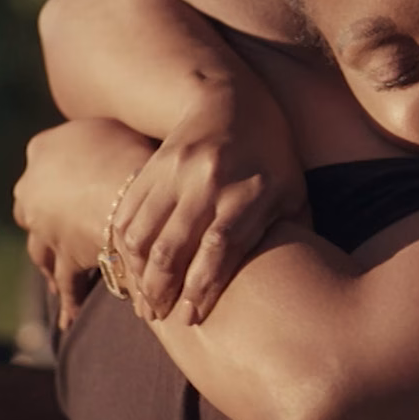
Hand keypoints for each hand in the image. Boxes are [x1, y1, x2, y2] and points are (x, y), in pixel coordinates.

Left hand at [13, 119, 155, 328]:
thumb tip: (101, 138)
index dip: (55, 177)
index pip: (42, 161)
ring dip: (49, 267)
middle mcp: (33, 188)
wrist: (133, 184)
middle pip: (31, 211)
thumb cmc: (131, 144)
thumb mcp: (107, 125)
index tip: (65, 187)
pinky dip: (69, 303)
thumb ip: (95, 136)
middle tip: (54, 240)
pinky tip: (67, 321)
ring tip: (55, 283)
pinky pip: (68, 285)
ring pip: (41, 252)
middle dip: (42, 226)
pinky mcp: (66, 258)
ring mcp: (45, 226)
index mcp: (43, 148)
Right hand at [109, 79, 306, 323]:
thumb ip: (292, 234)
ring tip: (142, 301)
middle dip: (160, 290)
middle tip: (158, 317)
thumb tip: (295, 285)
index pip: (218, 247)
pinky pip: (127, 213)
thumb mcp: (293, 191)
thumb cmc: (272, 157)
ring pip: (142, 233)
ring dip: (138, 273)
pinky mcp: (152, 167)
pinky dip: (123, 246)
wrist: (231, 101)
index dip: (200, 287)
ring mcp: (175, 173)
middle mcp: (207, 182)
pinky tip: (131, 268)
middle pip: (173, 246)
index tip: (190, 318)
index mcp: (248, 192)